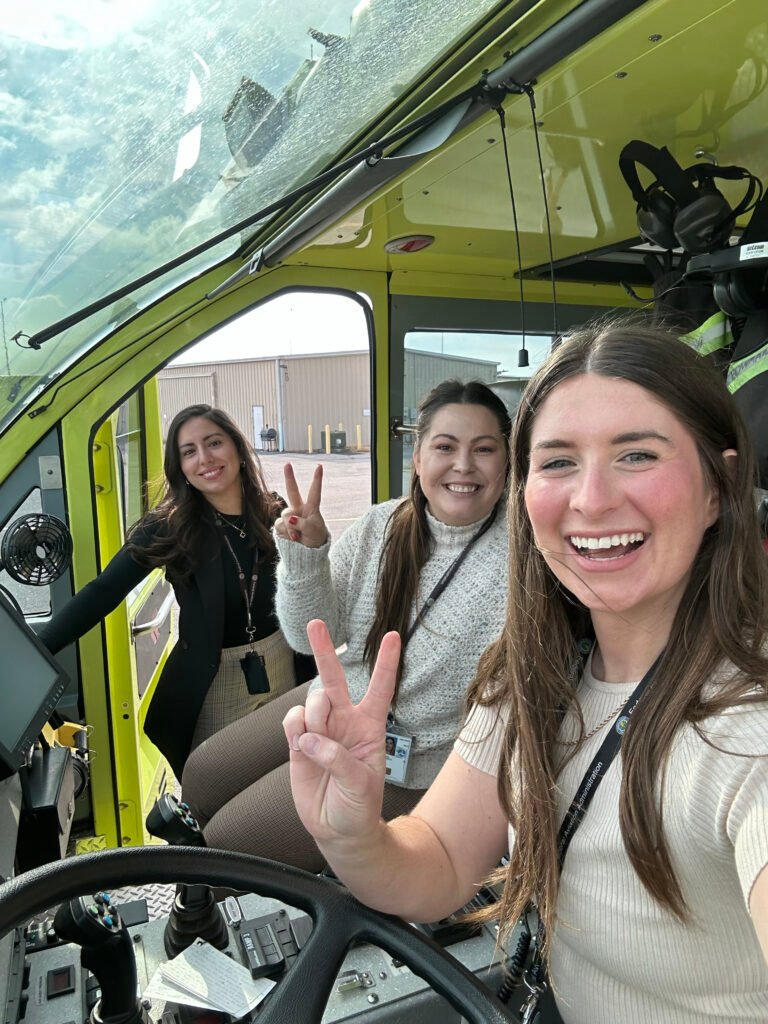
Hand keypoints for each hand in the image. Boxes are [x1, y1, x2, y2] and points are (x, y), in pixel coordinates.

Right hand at [275, 463, 327, 546]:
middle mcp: (299, 509)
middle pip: (292, 491)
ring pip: (285, 515)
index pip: (314, 492)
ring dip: (291, 528)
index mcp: (311, 508)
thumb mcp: (313, 531)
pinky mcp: (281, 526)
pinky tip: (292, 539)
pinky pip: (279, 525)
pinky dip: (286, 533)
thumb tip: (289, 519)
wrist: (306, 554)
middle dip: (289, 478)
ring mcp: (289, 517)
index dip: (317, 479)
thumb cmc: (315, 539)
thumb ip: (302, 523)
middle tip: (287, 464)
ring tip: (298, 537)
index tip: (320, 466)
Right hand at [283, 620, 399, 849]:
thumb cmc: (359, 807)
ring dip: (313, 715)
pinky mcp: (299, 742)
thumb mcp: (362, 786)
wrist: (337, 831)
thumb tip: (311, 739)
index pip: (380, 689)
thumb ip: (338, 759)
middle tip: (316, 624)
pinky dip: (294, 727)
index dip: (386, 663)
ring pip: (311, 701)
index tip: (392, 636)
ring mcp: (320, 730)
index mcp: (370, 727)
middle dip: (325, 649)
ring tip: (315, 742)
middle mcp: (345, 722)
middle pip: (334, 679)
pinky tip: (301, 743)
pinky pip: (291, 719)